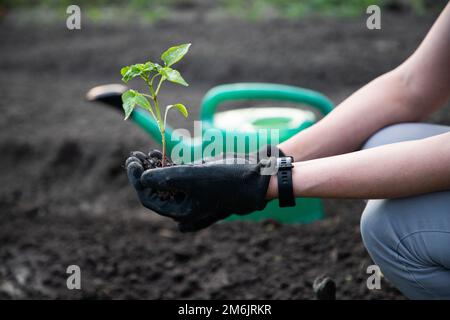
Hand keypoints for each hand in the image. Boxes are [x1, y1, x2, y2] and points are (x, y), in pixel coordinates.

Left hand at [125, 150, 272, 231]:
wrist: (254, 177)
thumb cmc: (224, 179)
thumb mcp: (190, 177)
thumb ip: (163, 178)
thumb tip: (141, 178)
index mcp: (181, 212)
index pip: (149, 198)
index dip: (136, 180)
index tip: (131, 162)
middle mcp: (184, 207)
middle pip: (155, 191)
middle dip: (142, 173)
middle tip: (133, 157)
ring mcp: (192, 197)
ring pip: (165, 184)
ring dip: (153, 168)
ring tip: (144, 153)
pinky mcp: (199, 186)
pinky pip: (177, 178)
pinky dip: (167, 167)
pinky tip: (159, 154)